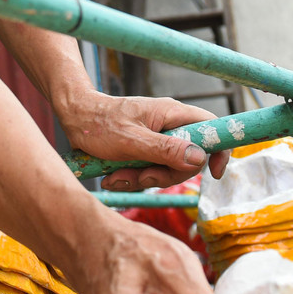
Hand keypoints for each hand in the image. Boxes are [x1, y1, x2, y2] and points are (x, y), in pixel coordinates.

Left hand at [57, 88, 231, 191]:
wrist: (73, 119)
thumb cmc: (99, 125)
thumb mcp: (132, 141)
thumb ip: (166, 150)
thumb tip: (199, 157)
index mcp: (171, 114)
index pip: (211, 126)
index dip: (219, 148)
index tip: (215, 173)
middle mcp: (168, 125)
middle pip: (188, 158)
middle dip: (165, 175)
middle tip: (141, 177)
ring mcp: (156, 138)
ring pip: (166, 169)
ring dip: (143, 179)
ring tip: (118, 175)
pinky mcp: (143, 150)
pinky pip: (148, 171)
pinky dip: (132, 178)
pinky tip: (113, 176)